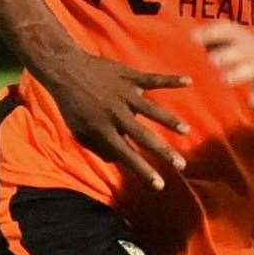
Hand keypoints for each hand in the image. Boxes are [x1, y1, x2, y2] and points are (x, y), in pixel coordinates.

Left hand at [41, 52, 189, 190]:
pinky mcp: (129, 76)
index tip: (160, 185)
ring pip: (151, 109)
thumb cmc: (71, 103)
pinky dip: (171, 80)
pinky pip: (153, 79)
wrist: (65, 70)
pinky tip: (188, 82)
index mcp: (103, 129)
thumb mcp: (78, 131)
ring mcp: (124, 94)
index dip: (143, 171)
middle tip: (181, 165)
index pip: (127, 155)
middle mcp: (116, 114)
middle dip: (163, 152)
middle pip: (144, 136)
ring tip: (185, 131)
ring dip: (169, 120)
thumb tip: (116, 160)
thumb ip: (96, 147)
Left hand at [196, 21, 253, 107]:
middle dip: (227, 55)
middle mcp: (253, 49)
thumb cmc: (241, 50)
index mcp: (240, 37)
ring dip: (239, 74)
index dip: (212, 33)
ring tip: (226, 79)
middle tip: (212, 60)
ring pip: (252, 69)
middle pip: (241, 50)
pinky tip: (252, 102)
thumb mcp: (230, 40)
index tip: (194, 38)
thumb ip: (211, 39)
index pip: (227, 31)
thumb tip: (192, 37)